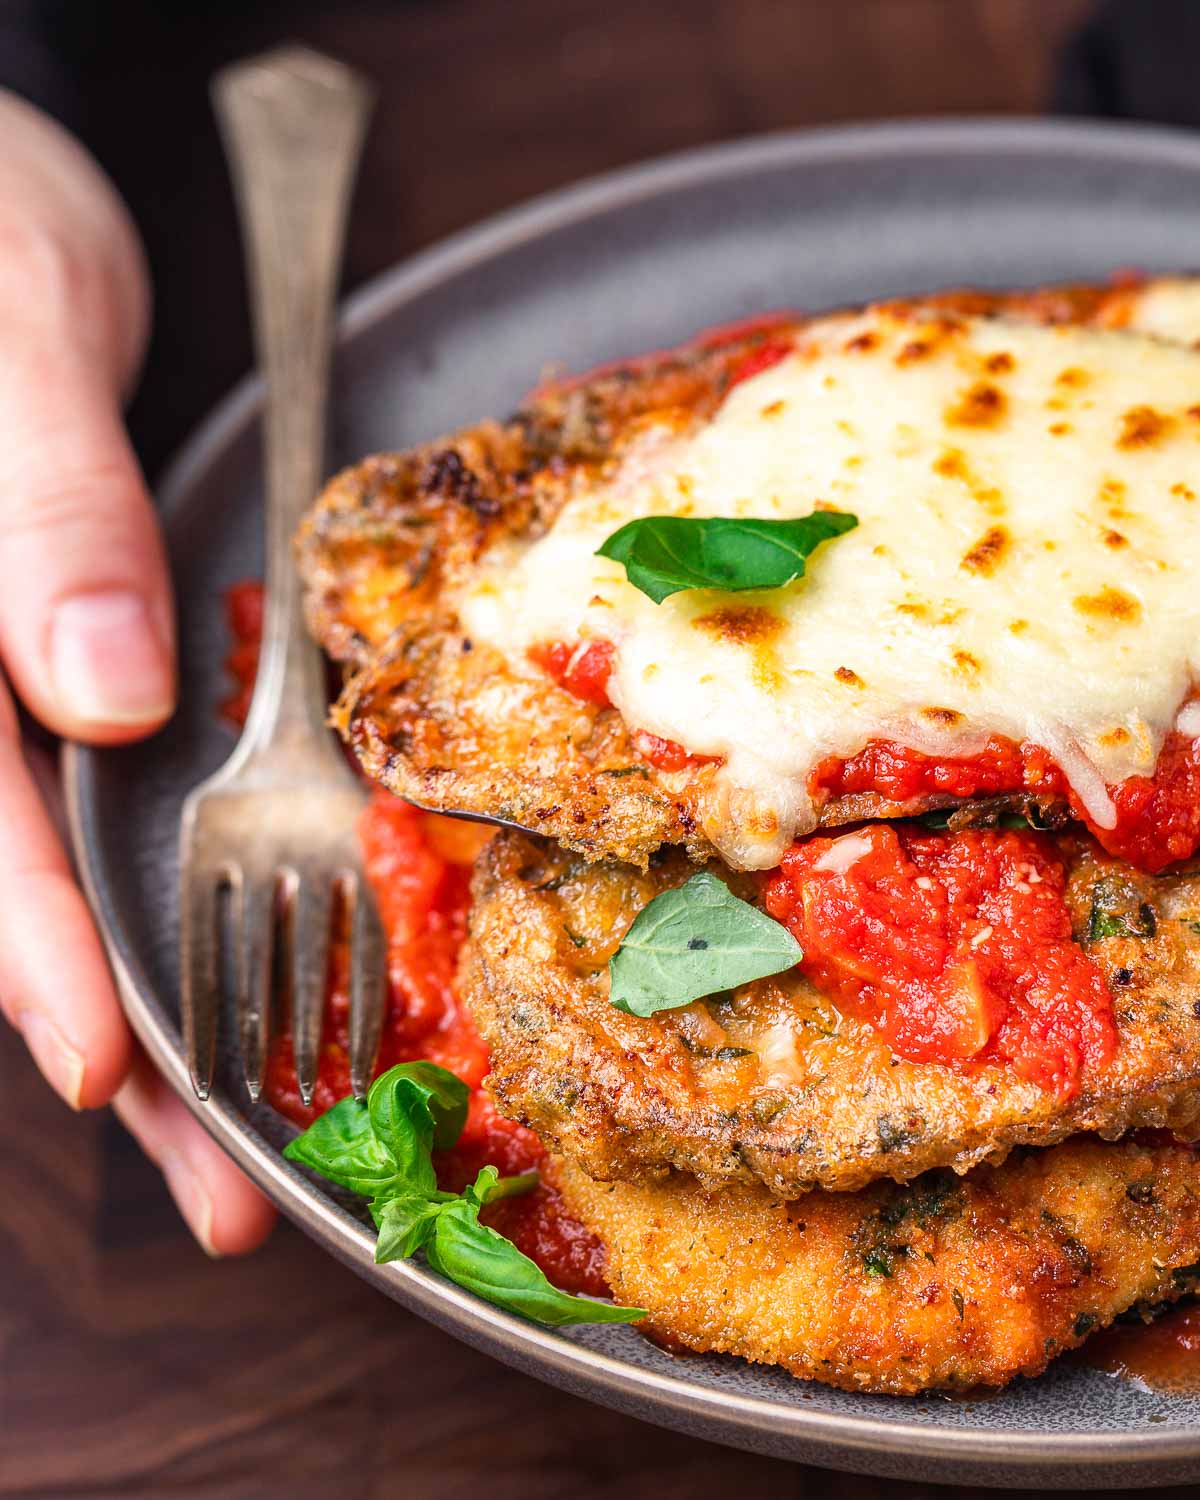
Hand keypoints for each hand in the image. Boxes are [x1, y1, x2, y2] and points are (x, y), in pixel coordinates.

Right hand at [0, 91, 273, 1253]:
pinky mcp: (108, 688)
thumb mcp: (13, 349)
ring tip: (267, 1149)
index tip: (100, 1066)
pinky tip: (287, 981)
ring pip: (102, 891)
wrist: (20, 218)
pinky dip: (216, 907)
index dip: (30, 953)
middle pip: (37, 907)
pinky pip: (154, 816)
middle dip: (131, 1052)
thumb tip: (99, 693)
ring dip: (186, 1021)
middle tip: (223, 1196)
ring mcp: (41, 706)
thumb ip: (38, 516)